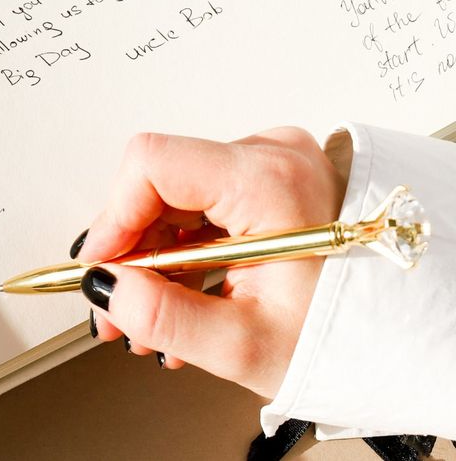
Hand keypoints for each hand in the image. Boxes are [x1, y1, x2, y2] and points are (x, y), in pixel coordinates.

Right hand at [78, 127, 345, 397]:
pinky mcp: (270, 175)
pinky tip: (180, 296)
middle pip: (162, 181)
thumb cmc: (345, 333)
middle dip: (131, 249)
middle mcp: (271, 154)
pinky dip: (184, 247)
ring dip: (155, 256)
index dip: (113, 215)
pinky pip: (203, 200)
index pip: (154, 163)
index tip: (100, 264)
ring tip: (151, 318)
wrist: (397, 325)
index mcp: (270, 182)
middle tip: (118, 309)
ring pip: (177, 193)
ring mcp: (272, 161)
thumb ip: (165, 317)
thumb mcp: (247, 343)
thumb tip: (106, 288)